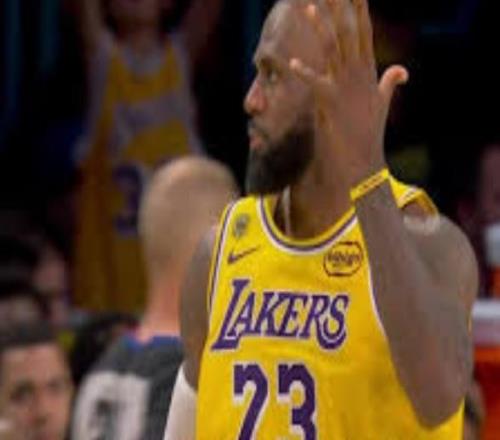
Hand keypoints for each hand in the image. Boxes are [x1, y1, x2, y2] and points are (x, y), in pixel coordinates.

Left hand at [290, 0, 408, 184]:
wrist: (364, 159)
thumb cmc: (370, 131)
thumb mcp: (383, 103)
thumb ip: (390, 83)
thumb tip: (403, 70)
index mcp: (367, 70)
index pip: (363, 31)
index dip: (359, 8)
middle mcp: (357, 73)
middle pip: (348, 32)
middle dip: (340, 7)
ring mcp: (345, 86)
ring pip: (331, 50)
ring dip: (320, 28)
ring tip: (308, 7)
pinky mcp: (332, 102)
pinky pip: (316, 83)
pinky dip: (305, 73)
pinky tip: (293, 62)